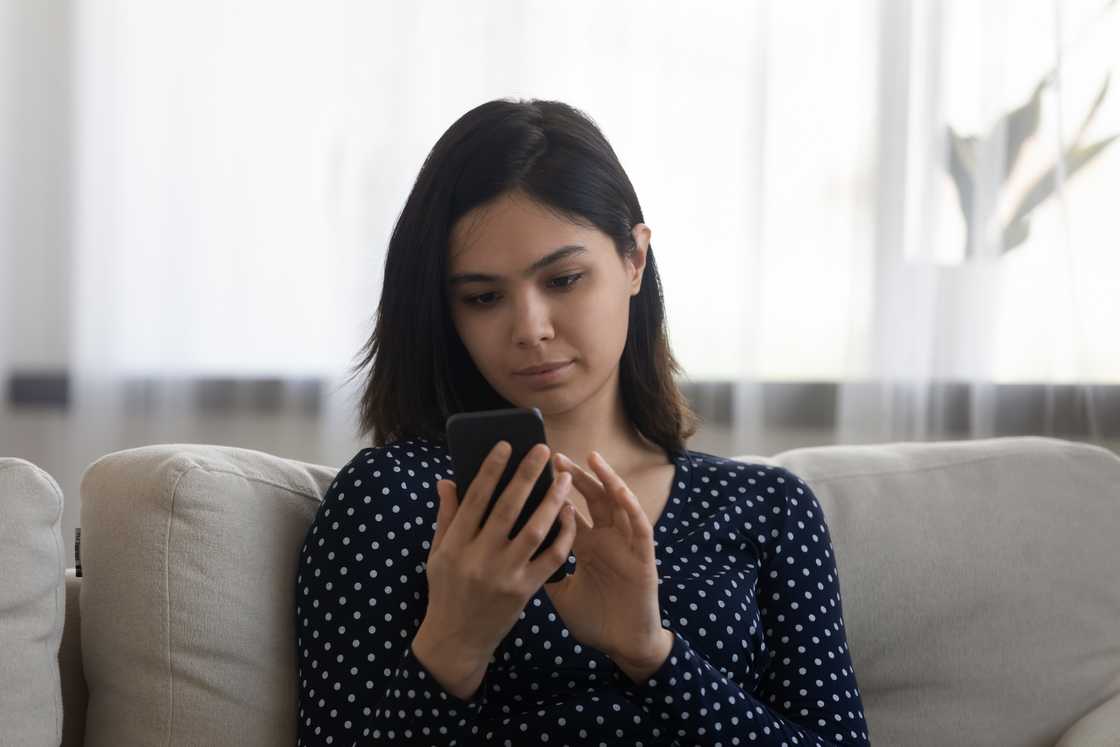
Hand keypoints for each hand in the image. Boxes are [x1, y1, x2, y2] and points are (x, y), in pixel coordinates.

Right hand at [416, 441, 577, 697]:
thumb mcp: (438, 554)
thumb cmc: (446, 590)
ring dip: (551, 501)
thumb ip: (446, 516)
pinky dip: (563, 534)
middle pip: (507, 508)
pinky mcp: (525, 590)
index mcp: (455, 545)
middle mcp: (479, 558)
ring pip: (534, 530)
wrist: (457, 640)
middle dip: (526, 476)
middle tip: (542, 450)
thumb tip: (447, 479)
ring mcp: (504, 575)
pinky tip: (570, 514)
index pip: (475, 498)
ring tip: (564, 478)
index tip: (506, 445)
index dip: (491, 470)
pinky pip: (551, 558)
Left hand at [543, 450, 669, 673]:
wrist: (623, 646)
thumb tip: (513, 548)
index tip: (533, 471)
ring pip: (617, 503)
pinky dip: (631, 506)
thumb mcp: (560, 592)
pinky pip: (639, 526)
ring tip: (591, 458)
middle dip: (574, 476)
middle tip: (553, 456)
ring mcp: (626, 545)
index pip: (569, 510)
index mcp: (585, 546)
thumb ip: (543, 567)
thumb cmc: (594, 620)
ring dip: (606, 479)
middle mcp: (606, 539)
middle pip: (590, 498)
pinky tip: (618, 490)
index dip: (554, 491)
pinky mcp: (644, 557)